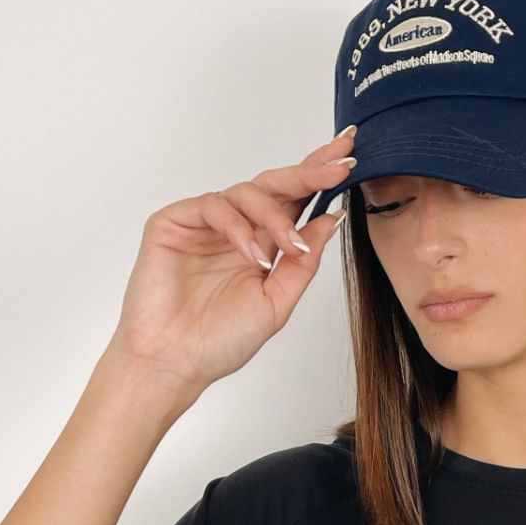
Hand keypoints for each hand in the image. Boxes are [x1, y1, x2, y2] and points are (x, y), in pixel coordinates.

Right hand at [102, 127, 357, 394]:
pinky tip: (251, 254)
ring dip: (275, 215)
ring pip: (247, 192)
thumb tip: (332, 220)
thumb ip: (304, 263)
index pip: (294, 202)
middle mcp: (236, 229)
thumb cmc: (220, 341)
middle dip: (309, 172)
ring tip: (289, 246)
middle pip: (275, 186)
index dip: (320, 178)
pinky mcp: (174, 222)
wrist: (175, 364)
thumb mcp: (277, 303)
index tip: (351, 160)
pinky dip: (237, 227)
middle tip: (339, 164)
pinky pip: (213, 206)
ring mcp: (204, 225)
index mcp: (262, 246)